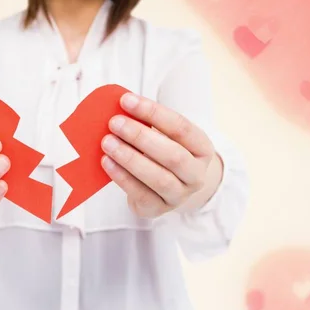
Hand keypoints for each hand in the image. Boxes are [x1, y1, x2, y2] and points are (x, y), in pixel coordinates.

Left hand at [101, 93, 221, 217]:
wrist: (169, 189)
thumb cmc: (163, 154)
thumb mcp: (164, 136)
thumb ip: (147, 123)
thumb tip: (120, 107)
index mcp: (202, 149)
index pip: (181, 127)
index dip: (153, 113)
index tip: (127, 101)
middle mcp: (196, 174)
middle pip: (173, 155)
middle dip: (140, 137)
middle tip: (114, 123)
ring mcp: (180, 195)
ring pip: (158, 178)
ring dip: (130, 158)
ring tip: (107, 143)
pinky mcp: (159, 209)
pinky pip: (141, 194)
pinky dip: (122, 177)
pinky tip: (107, 162)